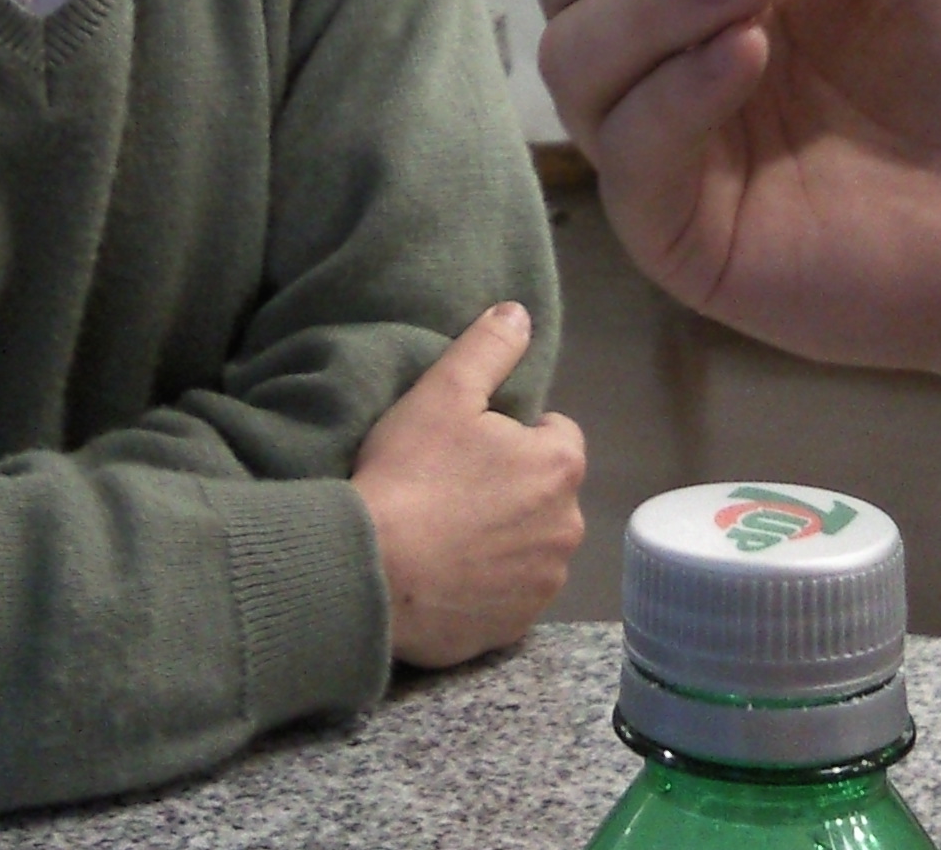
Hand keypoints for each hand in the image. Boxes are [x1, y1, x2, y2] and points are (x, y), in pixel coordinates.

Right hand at [351, 303, 585, 667]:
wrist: (371, 572)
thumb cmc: (410, 474)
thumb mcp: (442, 393)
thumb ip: (487, 348)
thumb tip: (519, 313)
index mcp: (559, 464)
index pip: (555, 433)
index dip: (510, 434)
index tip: (467, 446)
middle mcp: (569, 527)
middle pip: (545, 492)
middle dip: (512, 488)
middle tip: (451, 488)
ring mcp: (545, 583)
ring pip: (531, 545)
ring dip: (504, 538)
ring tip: (445, 534)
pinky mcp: (517, 627)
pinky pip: (510, 593)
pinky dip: (488, 585)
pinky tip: (445, 575)